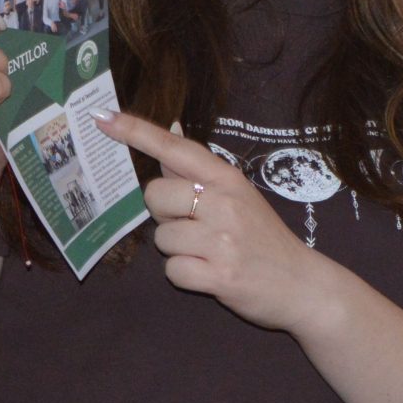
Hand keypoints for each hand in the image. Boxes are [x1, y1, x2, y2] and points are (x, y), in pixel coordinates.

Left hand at [98, 109, 335, 336]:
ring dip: (177, 250)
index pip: (174, 148)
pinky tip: (208, 273)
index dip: (135, 132)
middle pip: (155, 196)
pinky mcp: (220, 276)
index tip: (101, 118)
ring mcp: (223, 240)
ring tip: (207, 253)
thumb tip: (168, 131)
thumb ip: (198, 171)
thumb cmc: (263, 238)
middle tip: (193, 226)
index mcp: (227, 179)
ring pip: (162, 239)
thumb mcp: (238, 196)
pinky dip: (185, 275)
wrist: (301, 284)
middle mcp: (224, 203)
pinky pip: (173, 271)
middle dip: (164, 215)